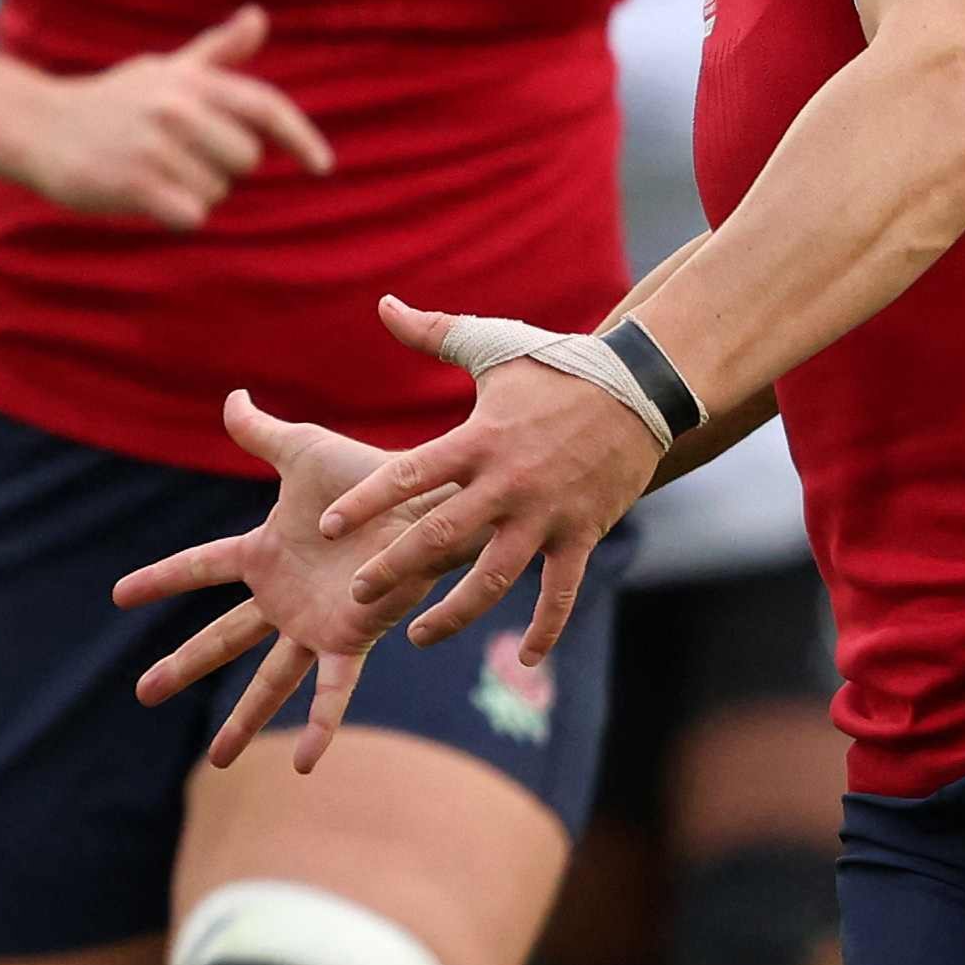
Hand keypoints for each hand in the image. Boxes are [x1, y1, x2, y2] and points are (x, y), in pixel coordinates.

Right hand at [5, 8, 331, 229]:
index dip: (302, 137)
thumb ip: (216, 52)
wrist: (34, 125)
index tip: (323, 167)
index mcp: (191, 80)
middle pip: (246, 159)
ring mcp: (155, 145)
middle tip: (176, 156)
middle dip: (220, 167)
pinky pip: (191, 215)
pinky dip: (175, 214)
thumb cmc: (108, 101)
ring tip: (151, 171)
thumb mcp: (163, 71)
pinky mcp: (134, 182)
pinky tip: (143, 195)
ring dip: (191, 193)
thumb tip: (258, 17)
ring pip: (216, 191)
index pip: (266, 106)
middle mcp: (178, 108)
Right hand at [110, 394, 421, 769]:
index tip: (118, 595)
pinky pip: (334, 690)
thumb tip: (231, 398)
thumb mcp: (306, 451)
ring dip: (244, 719)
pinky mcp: (352, 640)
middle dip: (183, 665)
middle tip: (142, 693)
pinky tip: (305, 764)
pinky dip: (320, 726)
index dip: (160, 579)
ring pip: (269, 679)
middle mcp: (284, 597)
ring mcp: (315, 624)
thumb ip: (262, 433)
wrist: (429, 501)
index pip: (200, 566)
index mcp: (265, 554)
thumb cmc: (373, 477)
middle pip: (222, 638)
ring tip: (218, 760)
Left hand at [313, 293, 659, 665]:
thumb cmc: (555, 367)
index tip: (324, 528)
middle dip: (395, 568)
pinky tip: (524, 658)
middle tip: (355, 595)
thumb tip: (383, 306)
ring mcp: (547, 514)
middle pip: (441, 536)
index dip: (365, 503)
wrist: (640, 387)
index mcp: (477, 440)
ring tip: (417, 635)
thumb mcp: (492, 345)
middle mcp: (507, 483)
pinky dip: (545, 626)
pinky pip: (561, 591)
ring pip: (495, 577)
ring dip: (456, 612)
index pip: (408, 475)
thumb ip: (432, 333)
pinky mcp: (582, 533)